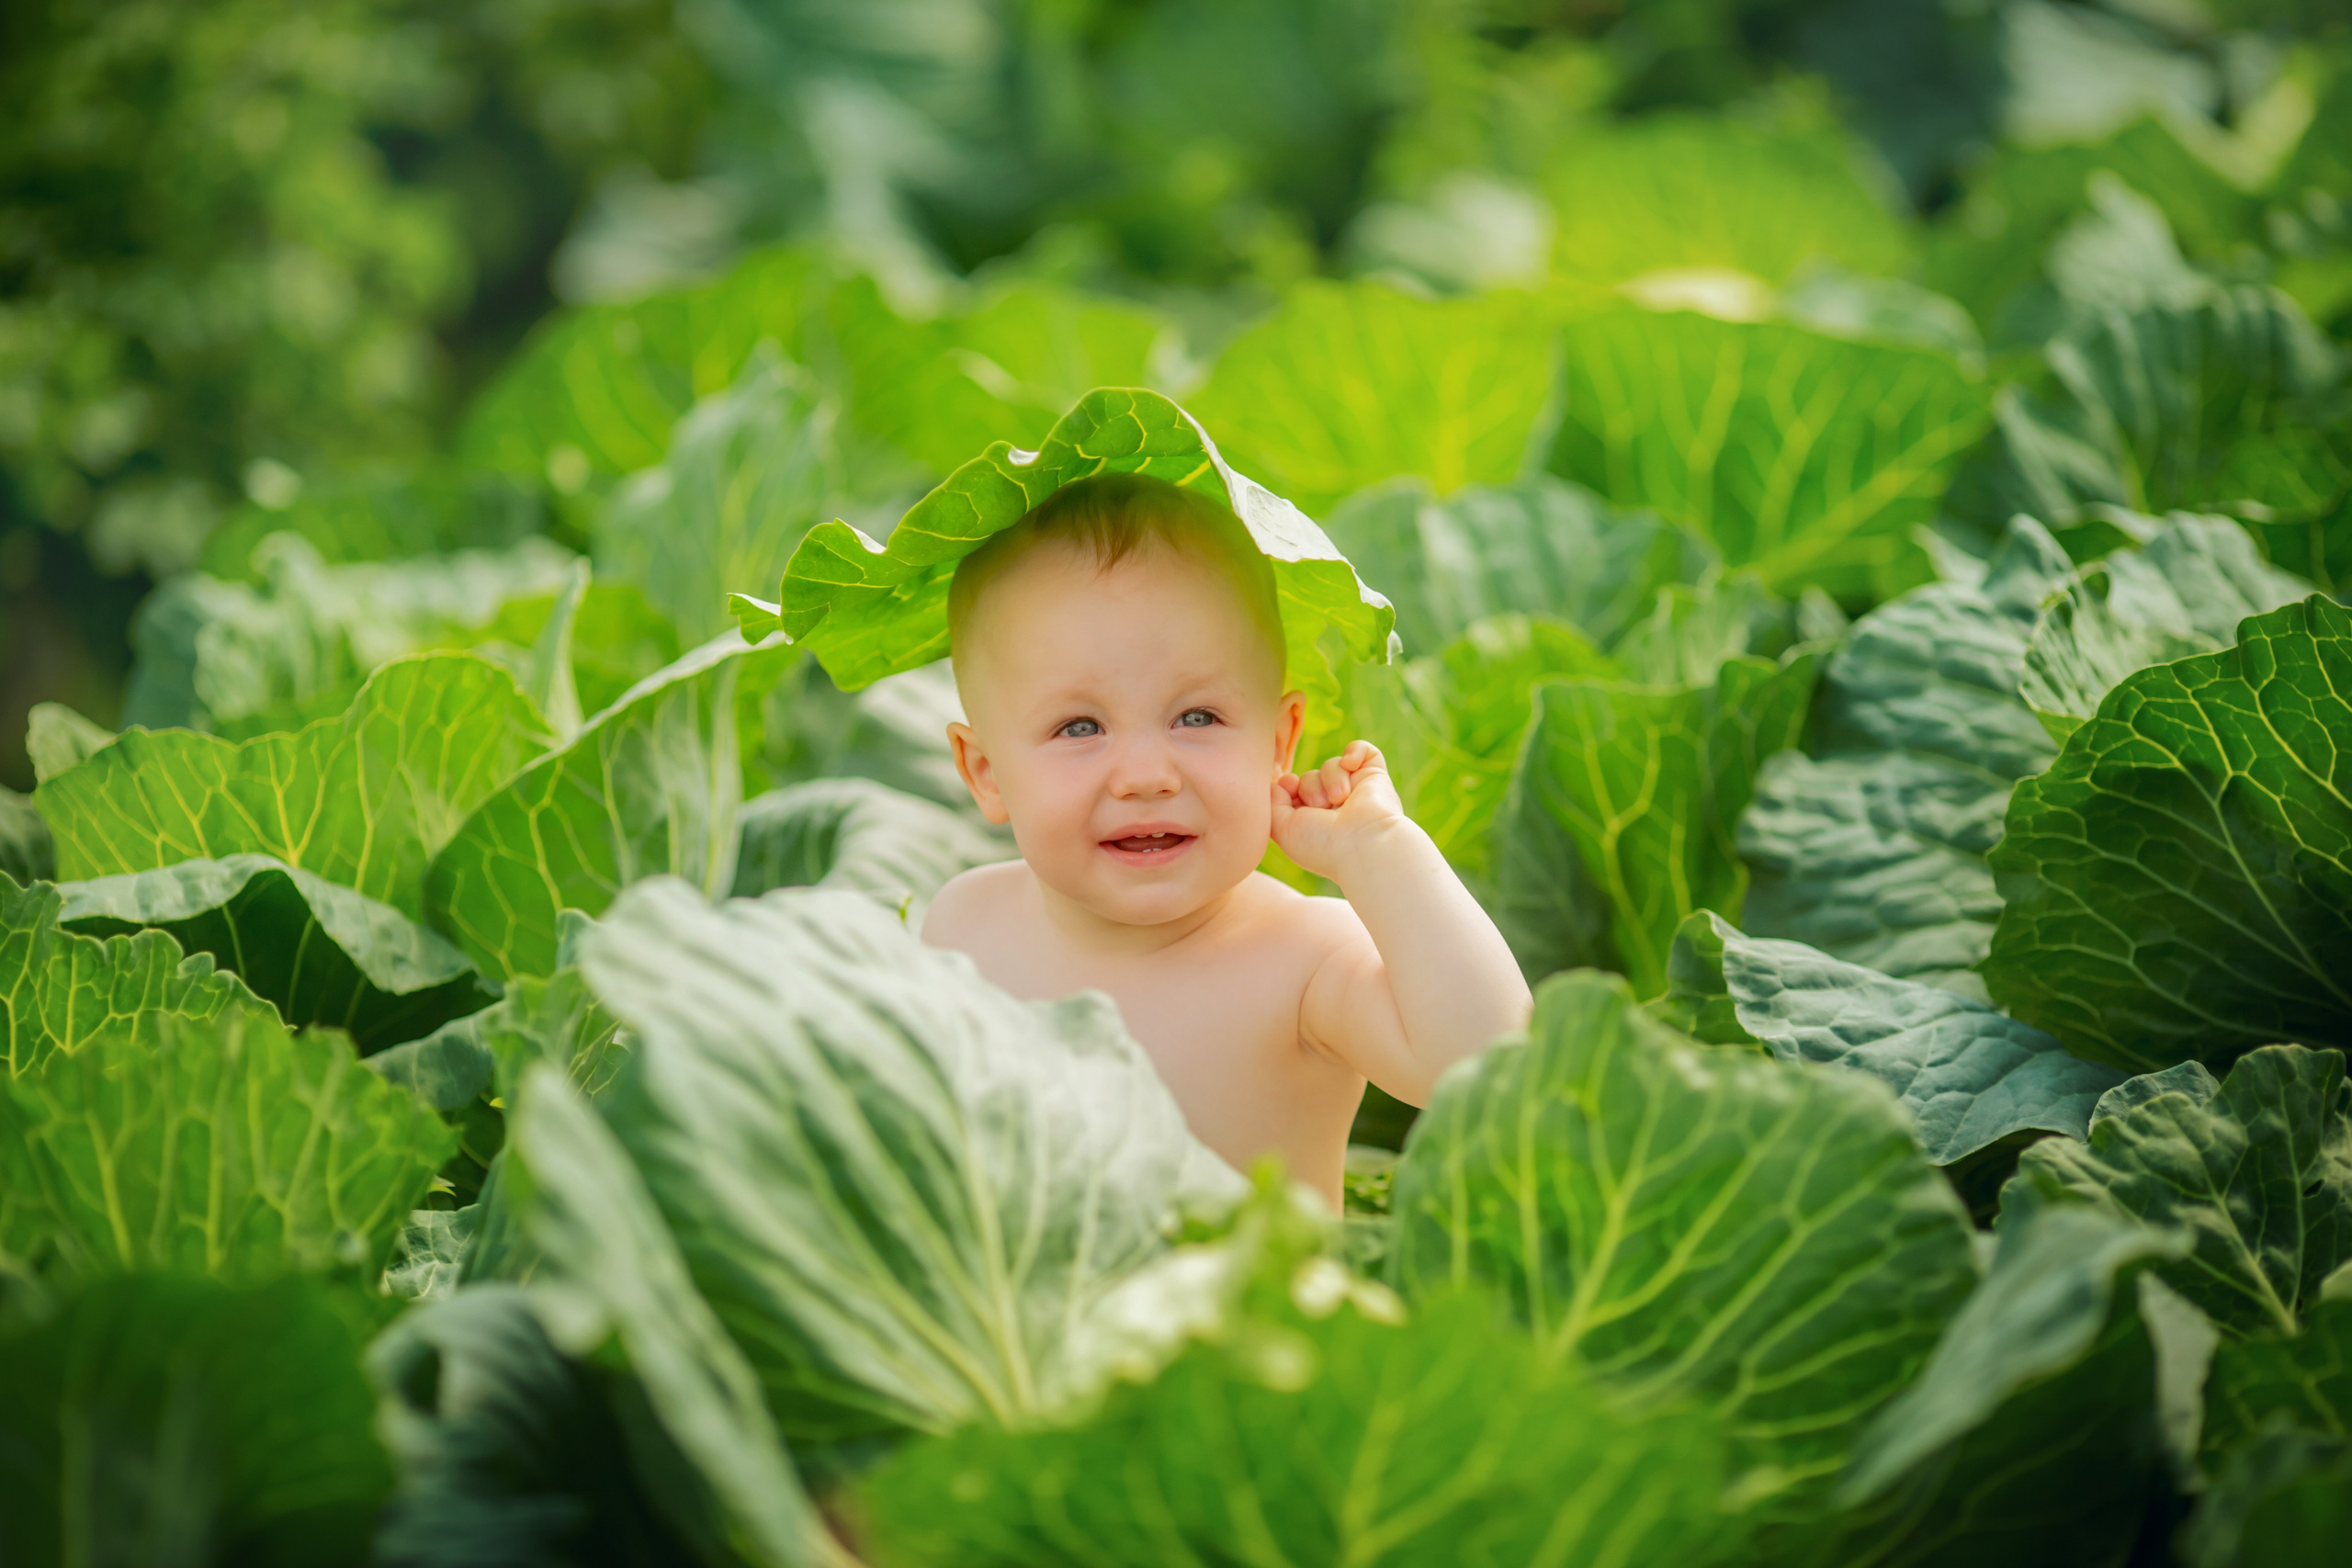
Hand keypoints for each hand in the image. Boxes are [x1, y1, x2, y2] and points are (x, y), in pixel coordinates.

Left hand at [1271, 740, 1407, 882]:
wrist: (1364, 845)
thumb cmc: (1322, 844)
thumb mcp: (1283, 828)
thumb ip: (1273, 803)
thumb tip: (1280, 782)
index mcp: (1316, 821)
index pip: (1296, 791)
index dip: (1289, 785)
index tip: (1291, 786)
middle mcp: (1336, 806)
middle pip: (1310, 776)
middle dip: (1310, 786)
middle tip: (1321, 806)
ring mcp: (1356, 790)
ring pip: (1332, 764)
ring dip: (1331, 778)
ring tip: (1340, 798)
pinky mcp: (1374, 776)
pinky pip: (1362, 749)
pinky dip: (1355, 751)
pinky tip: (1351, 765)